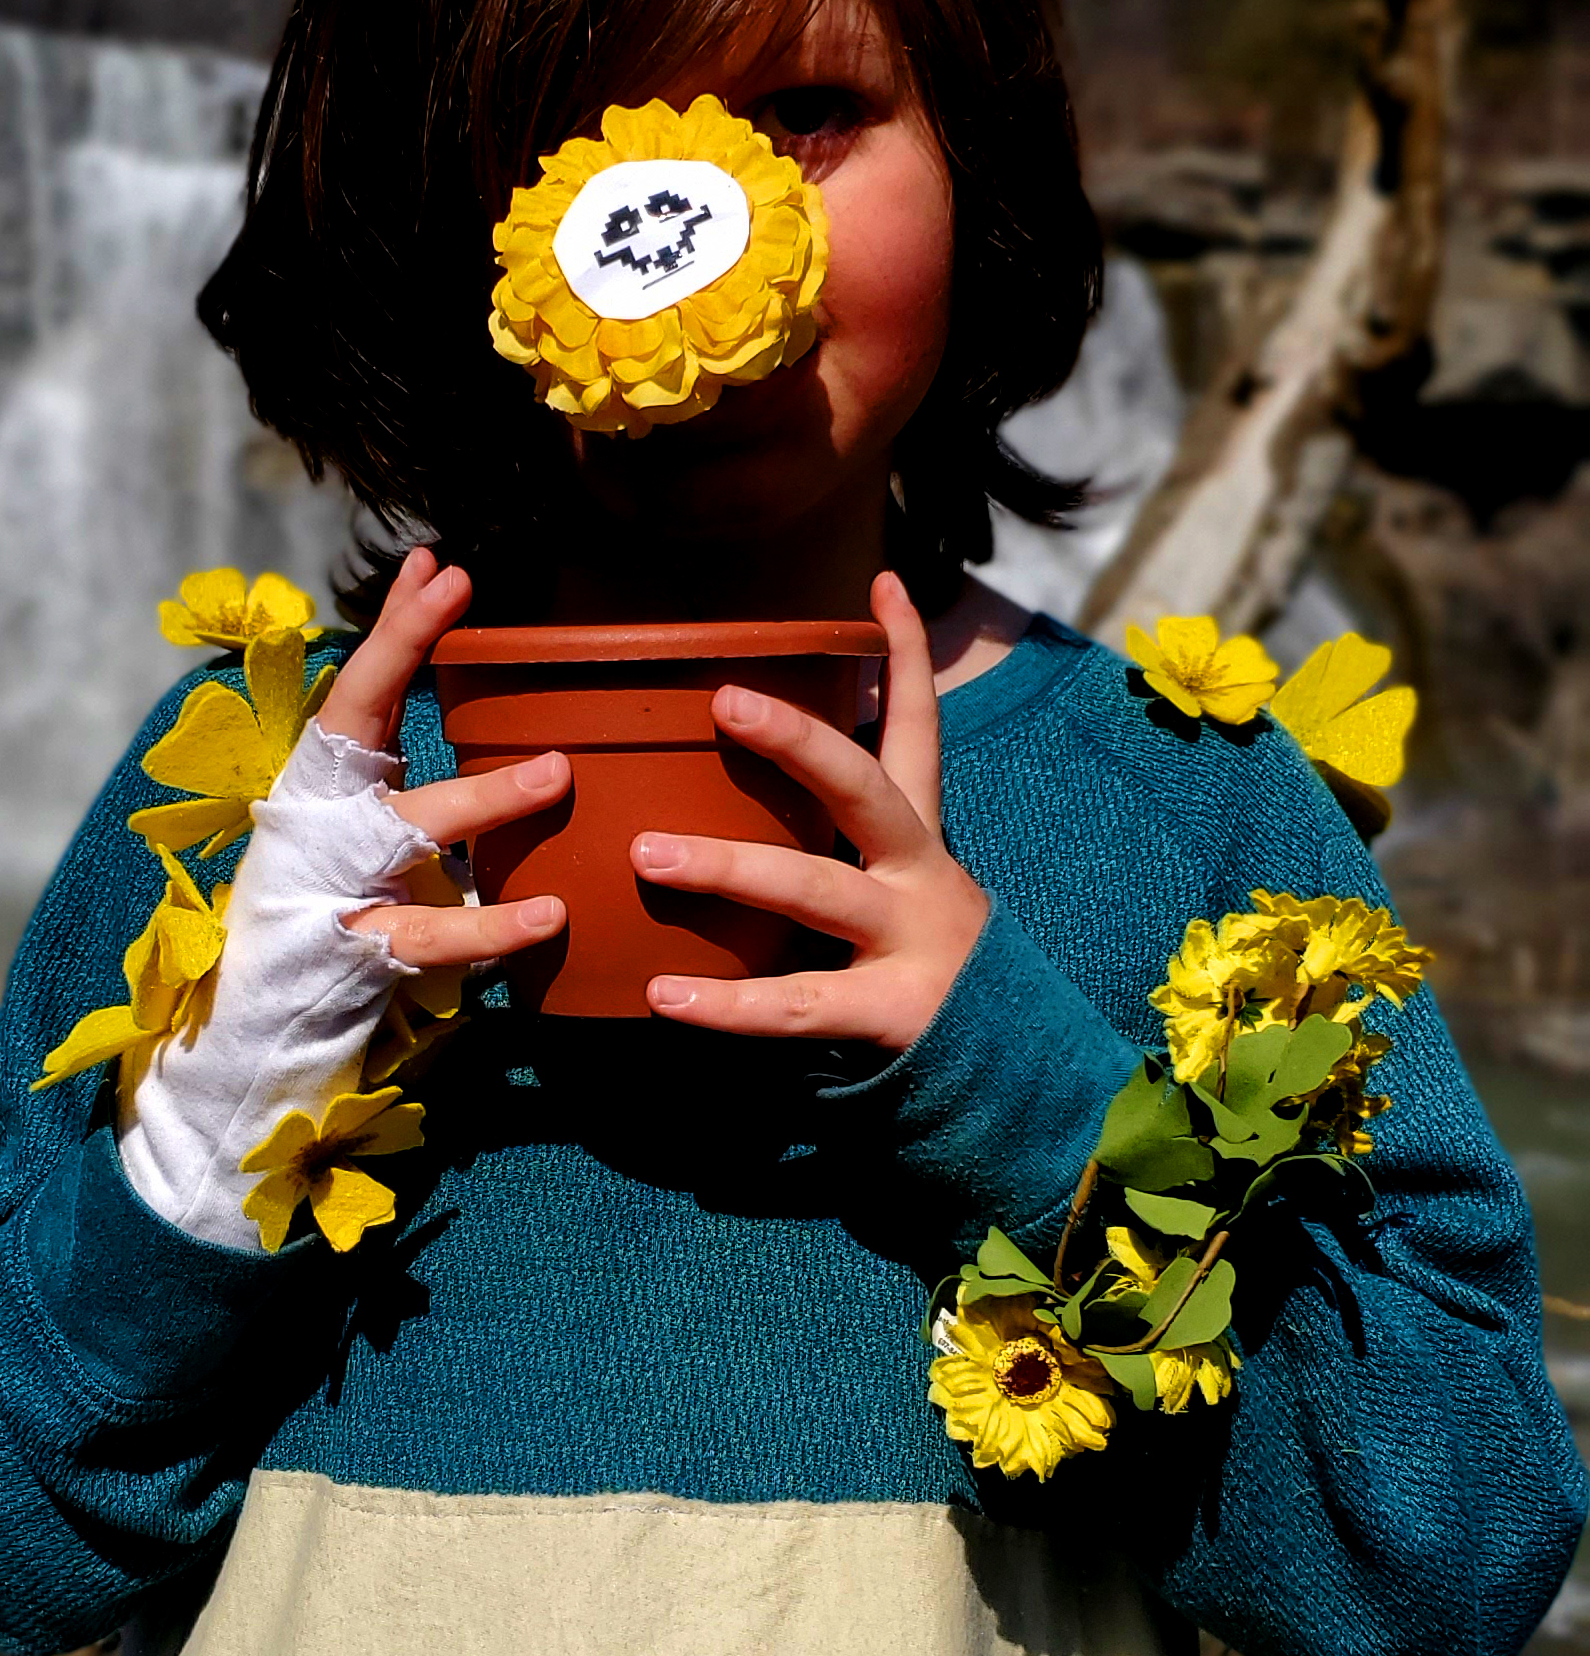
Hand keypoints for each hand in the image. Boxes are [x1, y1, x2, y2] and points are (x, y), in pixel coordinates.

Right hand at [325, 546, 569, 975]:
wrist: (272, 997)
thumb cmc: (331, 876)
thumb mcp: (360, 788)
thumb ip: (398, 706)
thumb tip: (435, 588)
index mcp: (328, 773)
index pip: (361, 682)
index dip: (396, 624)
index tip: (441, 566)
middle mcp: (324, 812)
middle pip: (361, 720)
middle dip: (404, 646)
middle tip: (461, 585)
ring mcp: (339, 877)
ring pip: (411, 828)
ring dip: (485, 796)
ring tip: (557, 772)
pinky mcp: (364, 948)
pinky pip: (436, 936)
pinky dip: (494, 927)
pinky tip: (550, 915)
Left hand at [631, 570, 985, 1050]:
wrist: (1010, 1074)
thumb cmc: (918, 970)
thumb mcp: (892, 892)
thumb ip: (828, 848)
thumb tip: (717, 800)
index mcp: (920, 837)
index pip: (919, 728)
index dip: (906, 654)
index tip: (882, 582)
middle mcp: (921, 874)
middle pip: (863, 787)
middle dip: (797, 739)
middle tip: (722, 699)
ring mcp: (911, 941)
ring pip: (815, 889)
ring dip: (728, 867)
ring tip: (645, 853)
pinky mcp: (893, 1013)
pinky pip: (797, 1005)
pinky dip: (726, 1005)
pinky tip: (663, 996)